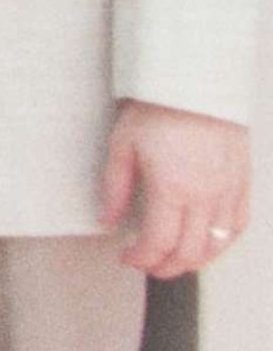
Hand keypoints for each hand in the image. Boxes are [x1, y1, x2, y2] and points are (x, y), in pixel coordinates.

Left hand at [101, 102, 252, 278]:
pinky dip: (223, 242)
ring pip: (218, 245)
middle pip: (189, 252)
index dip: (142, 258)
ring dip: (194, 260)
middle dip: (166, 267)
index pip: (159, 243)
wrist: (195, 83)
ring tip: (173, 259)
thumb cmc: (156, 109)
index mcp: (172, 188)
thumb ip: (115, 189)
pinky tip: (207, 243)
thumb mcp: (122, 146)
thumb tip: (108, 221)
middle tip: (148, 265)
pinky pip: (238, 225)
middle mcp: (205, 195)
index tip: (127, 258)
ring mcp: (229, 190)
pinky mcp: (243, 181)